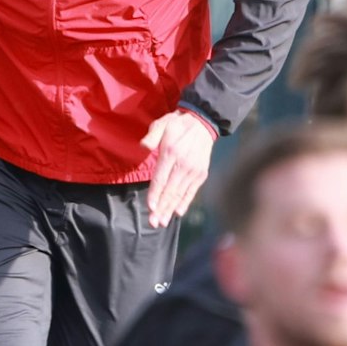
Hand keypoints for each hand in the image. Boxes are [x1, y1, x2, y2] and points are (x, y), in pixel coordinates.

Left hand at [141, 110, 216, 227]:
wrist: (203, 122)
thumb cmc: (176, 125)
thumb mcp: (162, 124)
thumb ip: (152, 136)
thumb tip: (144, 146)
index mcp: (171, 153)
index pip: (161, 178)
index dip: (155, 194)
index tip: (151, 208)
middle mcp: (184, 164)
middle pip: (170, 190)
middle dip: (161, 208)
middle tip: (153, 223)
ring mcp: (194, 170)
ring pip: (180, 193)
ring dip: (170, 209)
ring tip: (162, 222)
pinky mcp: (201, 173)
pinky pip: (192, 191)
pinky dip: (185, 202)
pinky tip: (177, 213)